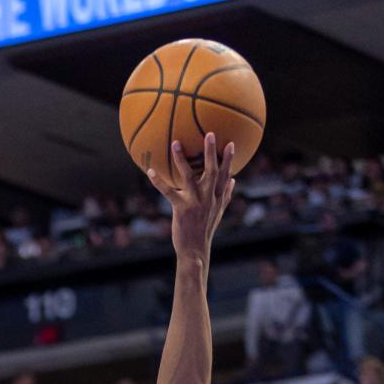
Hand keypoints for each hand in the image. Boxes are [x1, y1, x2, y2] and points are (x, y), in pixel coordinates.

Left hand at [147, 133, 234, 260]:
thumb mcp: (219, 212)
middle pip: (211, 171)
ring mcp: (195, 202)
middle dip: (211, 152)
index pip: (225, 175)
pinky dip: (159, 182)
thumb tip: (233, 180)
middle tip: (209, 133)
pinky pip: (168, 192)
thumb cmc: (205, 230)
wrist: (195, 250)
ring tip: (175, 143)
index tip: (231, 143)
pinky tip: (150, 171)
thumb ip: (226, 195)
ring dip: (181, 159)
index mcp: (217, 197)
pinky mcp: (181, 209)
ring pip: (189, 176)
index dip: (228, 159)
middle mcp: (208, 197)